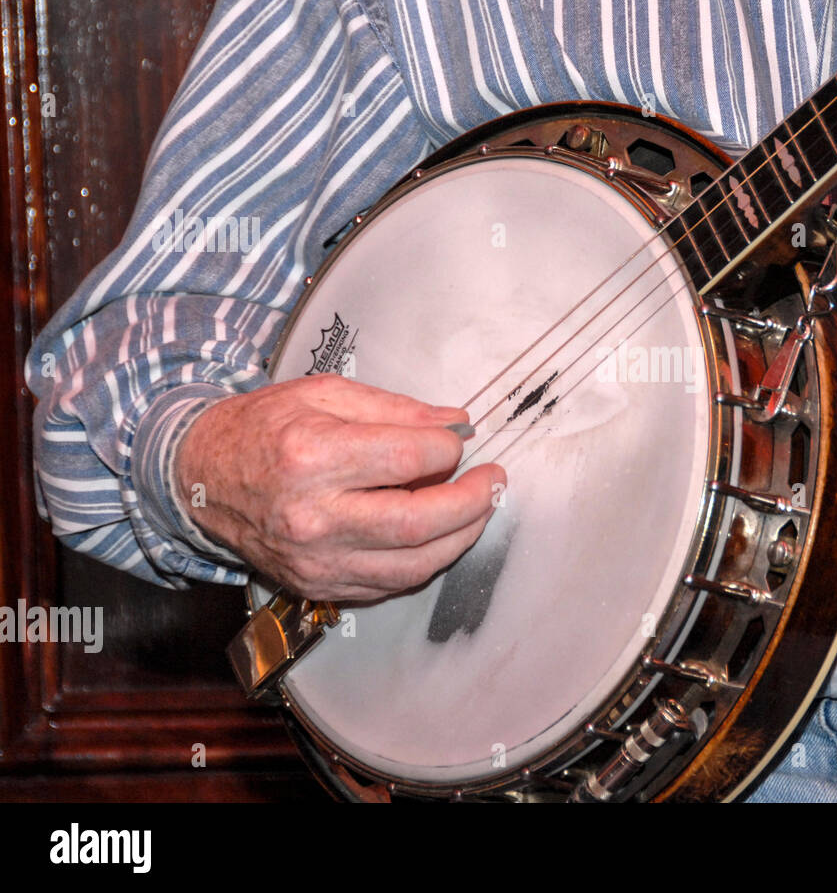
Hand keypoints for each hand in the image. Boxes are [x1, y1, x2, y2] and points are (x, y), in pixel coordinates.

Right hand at [176, 374, 504, 600]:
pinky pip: (391, 583)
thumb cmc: (260, 429)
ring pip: (413, 564)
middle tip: (493, 480)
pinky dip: (426, 560)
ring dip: (461, 537)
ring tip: (477, 508)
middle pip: (418, 523)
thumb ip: (394, 408)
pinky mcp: (319, 585)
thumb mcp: (323, 394)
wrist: (200, 478)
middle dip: (472, 502)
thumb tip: (454, 421)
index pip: (407, 460)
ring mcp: (315, 560)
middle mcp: (312, 517)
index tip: (456, 441)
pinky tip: (439, 534)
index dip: (448, 449)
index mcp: (311, 458)